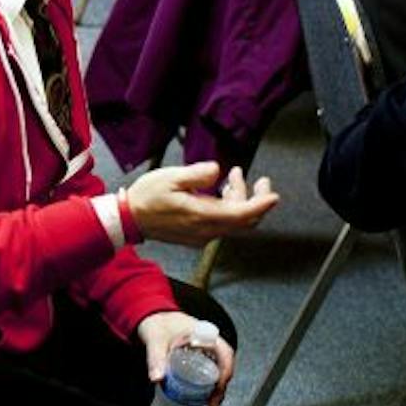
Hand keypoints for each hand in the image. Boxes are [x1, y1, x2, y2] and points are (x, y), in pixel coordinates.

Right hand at [125, 162, 278, 247]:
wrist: (131, 219)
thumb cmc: (148, 197)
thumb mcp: (171, 178)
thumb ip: (197, 174)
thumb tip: (217, 170)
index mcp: (202, 215)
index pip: (242, 214)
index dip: (261, 205)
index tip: (274, 195)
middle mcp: (207, 230)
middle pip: (244, 220)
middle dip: (256, 199)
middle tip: (260, 180)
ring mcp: (203, 235)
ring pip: (234, 221)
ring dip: (240, 200)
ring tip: (233, 177)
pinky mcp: (198, 235)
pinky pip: (223, 224)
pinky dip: (229, 207)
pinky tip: (221, 191)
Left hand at [136, 310, 236, 405]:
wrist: (153, 316)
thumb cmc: (158, 323)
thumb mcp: (156, 340)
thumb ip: (156, 358)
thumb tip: (156, 378)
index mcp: (206, 334)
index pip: (226, 354)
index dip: (225, 374)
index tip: (217, 390)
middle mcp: (211, 344)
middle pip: (224, 370)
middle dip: (219, 392)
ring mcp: (207, 353)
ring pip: (218, 375)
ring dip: (215, 395)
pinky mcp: (200, 360)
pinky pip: (210, 376)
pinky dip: (208, 390)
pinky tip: (200, 403)